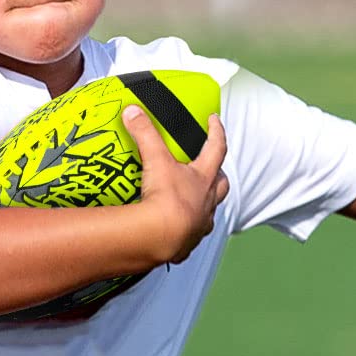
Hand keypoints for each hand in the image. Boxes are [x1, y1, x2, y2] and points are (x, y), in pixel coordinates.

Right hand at [126, 106, 228, 264]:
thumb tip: (134, 113)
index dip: (216, 131)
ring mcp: (200, 223)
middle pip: (222, 183)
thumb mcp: (155, 159)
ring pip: (210, 211)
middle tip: (211, 166)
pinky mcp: (188, 242)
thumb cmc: (166, 200)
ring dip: (205, 203)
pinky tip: (177, 228)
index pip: (217, 147)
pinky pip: (192, 235)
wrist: (161, 237)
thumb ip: (145, 133)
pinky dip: (187, 230)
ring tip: (194, 199)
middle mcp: (207, 201)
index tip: (214, 120)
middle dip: (218, 173)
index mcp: (203, 178)